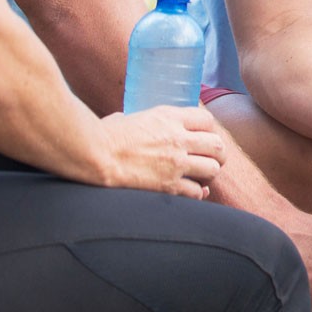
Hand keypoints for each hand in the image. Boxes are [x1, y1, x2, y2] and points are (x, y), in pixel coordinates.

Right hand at [94, 106, 224, 196]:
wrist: (94, 155)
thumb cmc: (103, 136)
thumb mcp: (129, 117)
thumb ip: (141, 121)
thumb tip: (126, 120)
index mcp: (170, 117)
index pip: (207, 120)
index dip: (208, 130)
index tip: (203, 138)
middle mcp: (178, 138)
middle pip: (217, 145)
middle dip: (217, 154)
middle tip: (211, 160)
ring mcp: (176, 162)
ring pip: (212, 169)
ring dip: (209, 174)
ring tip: (202, 176)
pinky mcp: (169, 184)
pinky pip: (196, 192)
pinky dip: (197, 193)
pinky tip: (193, 192)